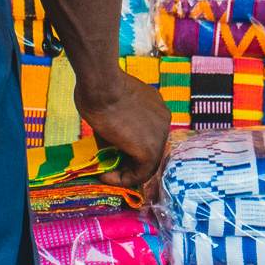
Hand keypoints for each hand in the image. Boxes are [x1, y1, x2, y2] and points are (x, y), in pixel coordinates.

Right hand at [73, 68, 170, 190]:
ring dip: (125, 173)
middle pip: (148, 150)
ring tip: (105, 174)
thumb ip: (117, 125)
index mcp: (156, 108)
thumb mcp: (113, 105)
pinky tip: (106, 176)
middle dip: (127, 162)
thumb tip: (108, 144)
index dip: (128, 148)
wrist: (103, 86)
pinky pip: (140, 173)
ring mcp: (160, 135)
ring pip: (146, 164)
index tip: (109, 151)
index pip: (146, 135)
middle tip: (108, 167)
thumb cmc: (101, 88)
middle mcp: (163, 121)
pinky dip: (123, 179)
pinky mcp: (150, 150)